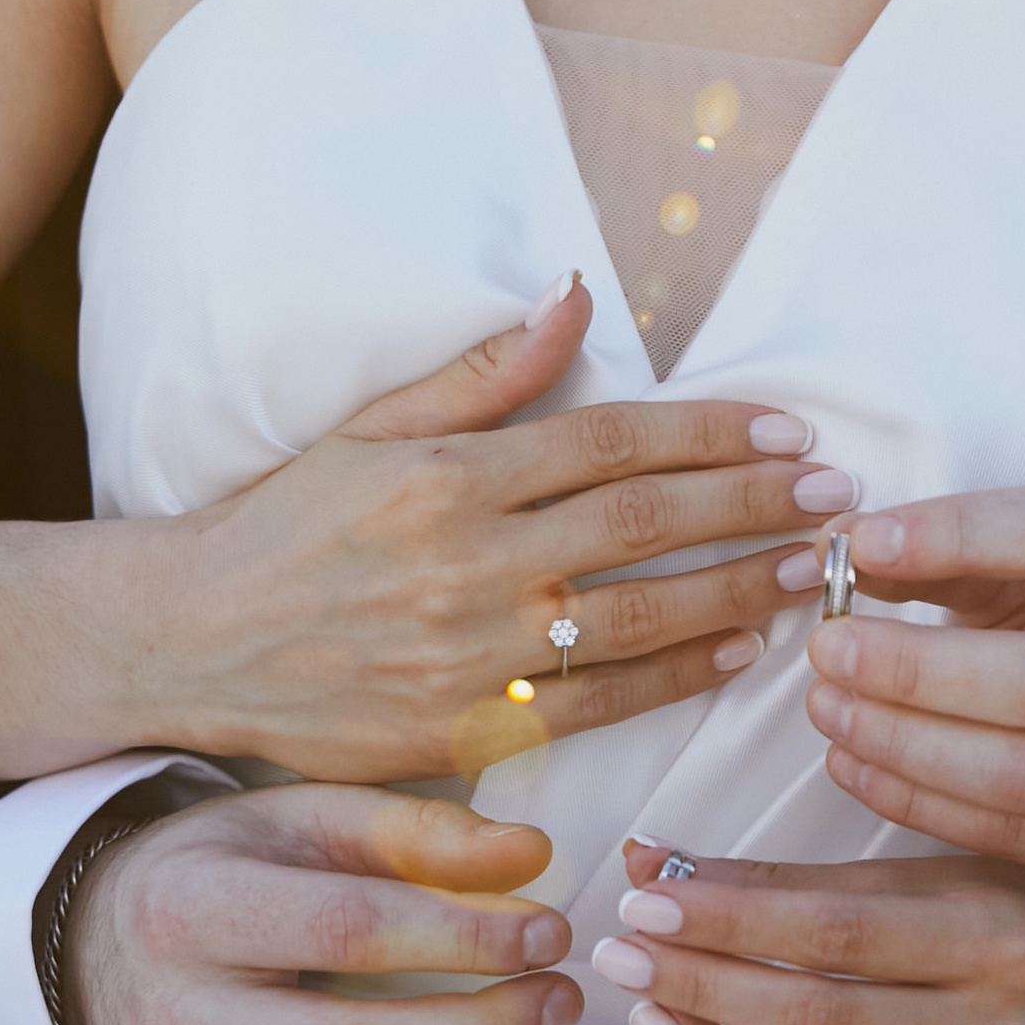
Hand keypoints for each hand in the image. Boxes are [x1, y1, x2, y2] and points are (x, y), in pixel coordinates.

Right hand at [69, 784, 584, 1024]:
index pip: (349, 931)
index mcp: (192, 911)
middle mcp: (179, 1023)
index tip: (548, 931)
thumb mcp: (297, 819)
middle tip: (558, 1001)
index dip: (467, 936)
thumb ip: (413, 831)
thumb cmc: (218, 877)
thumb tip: (532, 857)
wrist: (100, 959)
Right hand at [114, 277, 852, 780]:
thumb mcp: (373, 429)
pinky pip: (598, 701)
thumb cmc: (285, 527)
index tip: (786, 431)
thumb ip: (485, 374)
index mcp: (450, 475)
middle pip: (644, 525)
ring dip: (740, 589)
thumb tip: (575, 296)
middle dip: (753, 506)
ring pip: (637, 615)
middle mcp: (467, 561)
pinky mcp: (465, 728)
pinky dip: (676, 673)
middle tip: (835, 497)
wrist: (189, 641)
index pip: (611, 442)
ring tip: (814, 569)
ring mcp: (468, 650)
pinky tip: (738, 649)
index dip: (710, 434)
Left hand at [595, 841, 1024, 1024]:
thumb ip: (788, 879)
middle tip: (624, 959)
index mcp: (993, 934)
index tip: (643, 904)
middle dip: (701, 987)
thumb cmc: (1010, 921)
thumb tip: (649, 865)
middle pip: (819, 1020)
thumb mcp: (922, 876)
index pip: (834, 930)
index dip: (727, 919)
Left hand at [788, 489, 1024, 891]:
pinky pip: (1010, 836)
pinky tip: (858, 764)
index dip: (962, 532)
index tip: (861, 546)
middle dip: (912, 668)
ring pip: (1019, 774)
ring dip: (900, 743)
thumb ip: (960, 556)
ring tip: (829, 709)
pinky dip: (916, 801)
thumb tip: (840, 547)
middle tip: (828, 650)